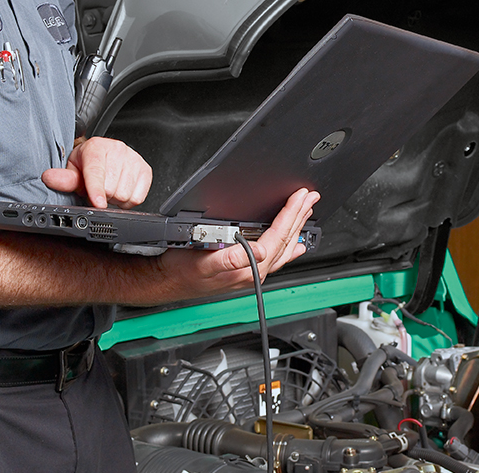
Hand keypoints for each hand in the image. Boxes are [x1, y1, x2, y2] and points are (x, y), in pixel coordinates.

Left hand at [41, 137, 151, 208]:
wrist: (106, 153)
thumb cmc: (89, 162)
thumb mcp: (74, 169)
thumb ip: (64, 178)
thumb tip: (49, 178)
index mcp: (96, 147)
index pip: (96, 172)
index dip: (96, 190)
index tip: (98, 203)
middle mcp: (117, 149)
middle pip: (111, 189)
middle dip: (102, 196)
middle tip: (98, 189)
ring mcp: (133, 159)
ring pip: (124, 195)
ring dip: (115, 199)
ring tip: (110, 188)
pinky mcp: (145, 170)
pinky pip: (138, 197)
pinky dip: (128, 200)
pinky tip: (121, 189)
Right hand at [158, 188, 319, 298]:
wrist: (167, 281)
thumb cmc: (182, 270)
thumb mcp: (202, 260)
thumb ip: (231, 259)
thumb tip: (257, 250)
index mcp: (247, 267)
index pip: (277, 236)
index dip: (290, 214)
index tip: (299, 197)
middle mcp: (254, 272)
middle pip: (286, 241)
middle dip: (300, 216)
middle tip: (310, 197)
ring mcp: (253, 272)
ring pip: (285, 248)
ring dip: (297, 228)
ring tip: (306, 212)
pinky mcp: (248, 271)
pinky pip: (276, 259)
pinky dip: (290, 248)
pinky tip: (297, 246)